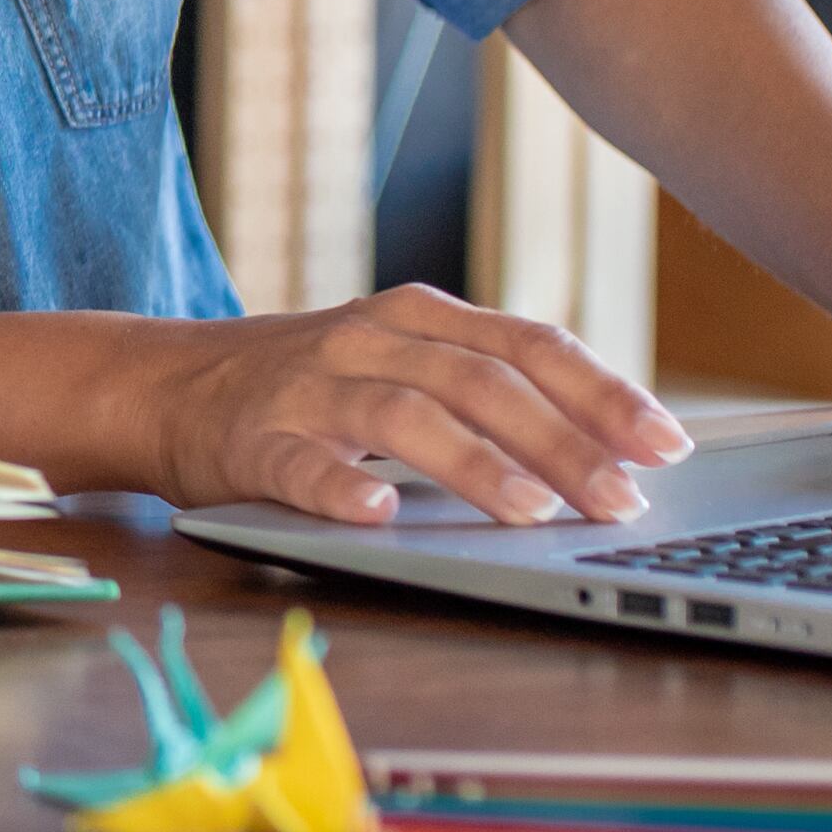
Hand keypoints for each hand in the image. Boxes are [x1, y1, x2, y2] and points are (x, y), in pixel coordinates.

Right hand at [152, 285, 693, 526]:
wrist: (164, 383)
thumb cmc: (310, 385)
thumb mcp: (402, 362)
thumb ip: (487, 387)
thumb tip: (614, 446)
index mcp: (418, 317)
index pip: (529, 346)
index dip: (603, 393)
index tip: (667, 443)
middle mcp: (368, 340)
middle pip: (482, 383)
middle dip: (563, 444)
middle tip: (622, 501)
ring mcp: (308, 389)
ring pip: (405, 417)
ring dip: (477, 466)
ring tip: (533, 515)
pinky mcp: (250, 440)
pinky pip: (299, 464)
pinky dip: (340, 488)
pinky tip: (378, 515)